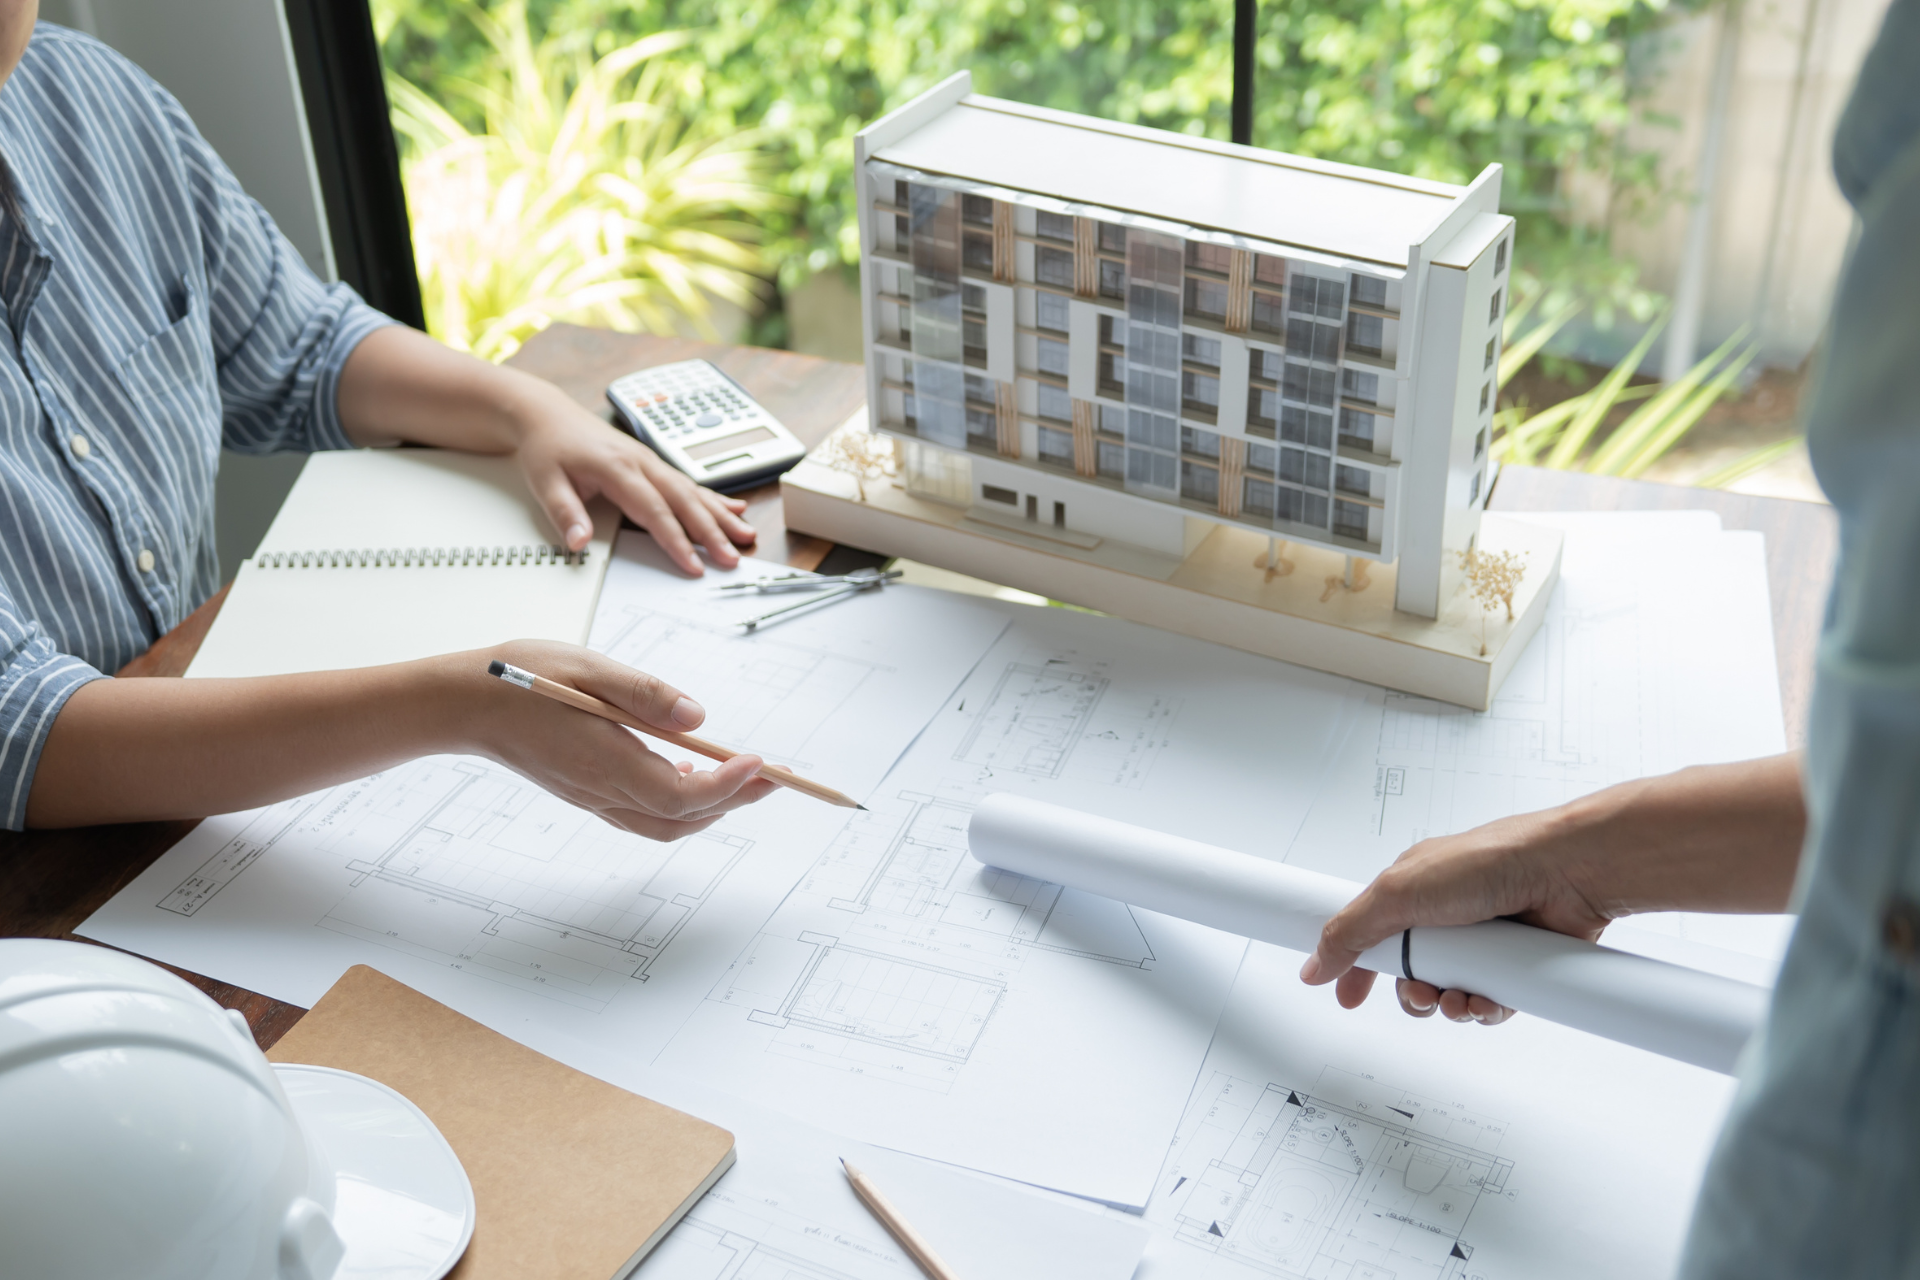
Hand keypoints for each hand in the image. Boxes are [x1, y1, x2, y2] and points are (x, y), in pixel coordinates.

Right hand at [453, 639, 776, 839]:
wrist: (463, 703)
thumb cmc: (521, 677)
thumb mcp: (588, 668)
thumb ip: (645, 693)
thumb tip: (698, 715)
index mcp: (604, 761)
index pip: (681, 794)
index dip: (728, 786)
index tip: (762, 762)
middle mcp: (601, 789)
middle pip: (683, 817)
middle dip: (737, 800)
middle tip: (777, 776)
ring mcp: (593, 797)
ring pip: (665, 824)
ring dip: (711, 806)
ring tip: (745, 775)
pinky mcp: (587, 793)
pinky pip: (643, 814)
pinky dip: (679, 803)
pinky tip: (691, 771)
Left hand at [509, 387, 755, 574]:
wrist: (547, 415)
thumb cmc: (548, 448)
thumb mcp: (545, 482)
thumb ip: (565, 513)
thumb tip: (578, 544)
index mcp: (617, 468)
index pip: (653, 511)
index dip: (676, 541)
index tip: (694, 566)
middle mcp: (642, 462)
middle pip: (684, 502)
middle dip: (711, 532)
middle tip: (732, 559)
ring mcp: (651, 461)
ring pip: (693, 491)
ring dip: (721, 516)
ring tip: (746, 536)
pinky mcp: (653, 463)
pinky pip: (689, 483)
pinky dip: (714, 498)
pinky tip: (735, 508)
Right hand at [1298, 807, 1612, 1025]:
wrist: (1564, 872)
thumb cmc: (1489, 861)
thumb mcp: (1398, 893)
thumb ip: (1351, 931)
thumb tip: (1316, 962)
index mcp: (1412, 892)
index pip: (1372, 937)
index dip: (1358, 969)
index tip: (1348, 996)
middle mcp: (1446, 916)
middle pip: (1412, 975)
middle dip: (1412, 994)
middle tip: (1420, 993)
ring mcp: (1482, 941)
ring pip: (1450, 993)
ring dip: (1451, 1005)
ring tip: (1460, 997)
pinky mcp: (1514, 963)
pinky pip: (1489, 1002)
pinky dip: (1485, 1008)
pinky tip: (1487, 1000)